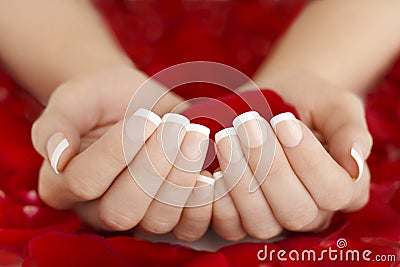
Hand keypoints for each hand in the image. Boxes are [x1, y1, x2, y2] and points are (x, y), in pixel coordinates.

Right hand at [31, 65, 212, 239]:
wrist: (132, 101)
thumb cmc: (99, 100)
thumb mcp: (73, 100)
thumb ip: (56, 125)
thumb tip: (56, 156)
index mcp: (63, 184)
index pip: (84, 182)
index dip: (117, 152)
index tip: (145, 118)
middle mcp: (97, 208)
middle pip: (122, 211)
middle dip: (153, 166)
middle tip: (174, 126)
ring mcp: (137, 214)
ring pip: (158, 220)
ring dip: (181, 178)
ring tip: (194, 135)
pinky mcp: (169, 212)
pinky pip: (187, 226)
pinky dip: (202, 201)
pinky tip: (208, 167)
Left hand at [213, 69, 370, 238]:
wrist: (276, 99)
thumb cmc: (308, 101)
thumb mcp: (335, 106)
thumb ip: (350, 132)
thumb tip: (354, 164)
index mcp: (345, 188)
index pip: (334, 191)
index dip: (309, 161)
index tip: (284, 122)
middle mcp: (313, 211)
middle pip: (296, 211)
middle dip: (269, 167)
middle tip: (248, 124)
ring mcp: (276, 217)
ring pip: (262, 222)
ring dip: (241, 181)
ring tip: (226, 137)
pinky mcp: (244, 216)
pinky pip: (232, 227)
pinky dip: (219, 202)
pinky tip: (212, 170)